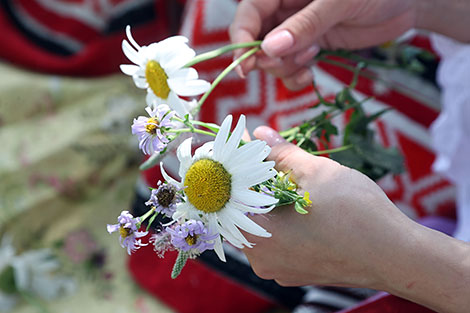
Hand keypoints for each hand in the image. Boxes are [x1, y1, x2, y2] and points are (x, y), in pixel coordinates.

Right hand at [230, 0, 415, 89]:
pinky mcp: (312, 47)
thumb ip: (306, 24)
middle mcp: (286, 11)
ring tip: (311, 58)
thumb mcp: (340, 2)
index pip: (249, 14)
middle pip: (256, 41)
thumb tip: (269, 48)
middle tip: (290, 61)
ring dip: (285, 68)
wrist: (409, 2)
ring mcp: (298, 31)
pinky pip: (292, 69)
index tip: (246, 65)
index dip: (241, 38)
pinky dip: (295, 78)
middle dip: (268, 58)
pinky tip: (310, 74)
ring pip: (273, 59)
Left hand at [243, 126, 469, 312]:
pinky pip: (278, 239)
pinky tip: (296, 197)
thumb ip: (281, 154)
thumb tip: (259, 134)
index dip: (236, 163)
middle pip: (244, 210)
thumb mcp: (316, 173)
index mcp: (259, 238)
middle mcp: (263, 260)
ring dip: (267, 196)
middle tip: (261, 150)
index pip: (232, 194)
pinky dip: (282, 216)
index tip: (240, 140)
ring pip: (263, 224)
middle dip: (252, 178)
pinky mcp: (297, 271)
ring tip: (280, 168)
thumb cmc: (357, 215)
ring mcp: (280, 269)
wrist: (398, 256)